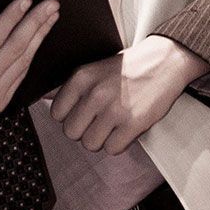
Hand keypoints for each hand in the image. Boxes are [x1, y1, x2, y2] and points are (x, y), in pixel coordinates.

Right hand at [0, 0, 58, 133]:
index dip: (11, 18)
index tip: (25, 1)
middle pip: (15, 50)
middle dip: (35, 24)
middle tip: (49, 5)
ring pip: (23, 63)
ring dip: (39, 37)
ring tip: (50, 17)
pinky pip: (20, 76)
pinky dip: (32, 55)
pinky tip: (39, 38)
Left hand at [50, 35, 209, 154]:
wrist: (165, 60)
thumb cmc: (128, 67)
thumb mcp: (94, 68)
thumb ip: (70, 86)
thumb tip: (44, 97)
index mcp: (82, 77)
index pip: (56, 113)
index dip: (68, 117)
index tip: (81, 113)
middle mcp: (95, 93)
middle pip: (71, 132)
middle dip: (84, 130)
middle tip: (99, 121)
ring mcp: (114, 109)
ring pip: (90, 144)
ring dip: (101, 139)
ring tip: (113, 125)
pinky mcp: (133, 123)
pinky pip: (112, 149)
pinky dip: (119, 144)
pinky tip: (126, 129)